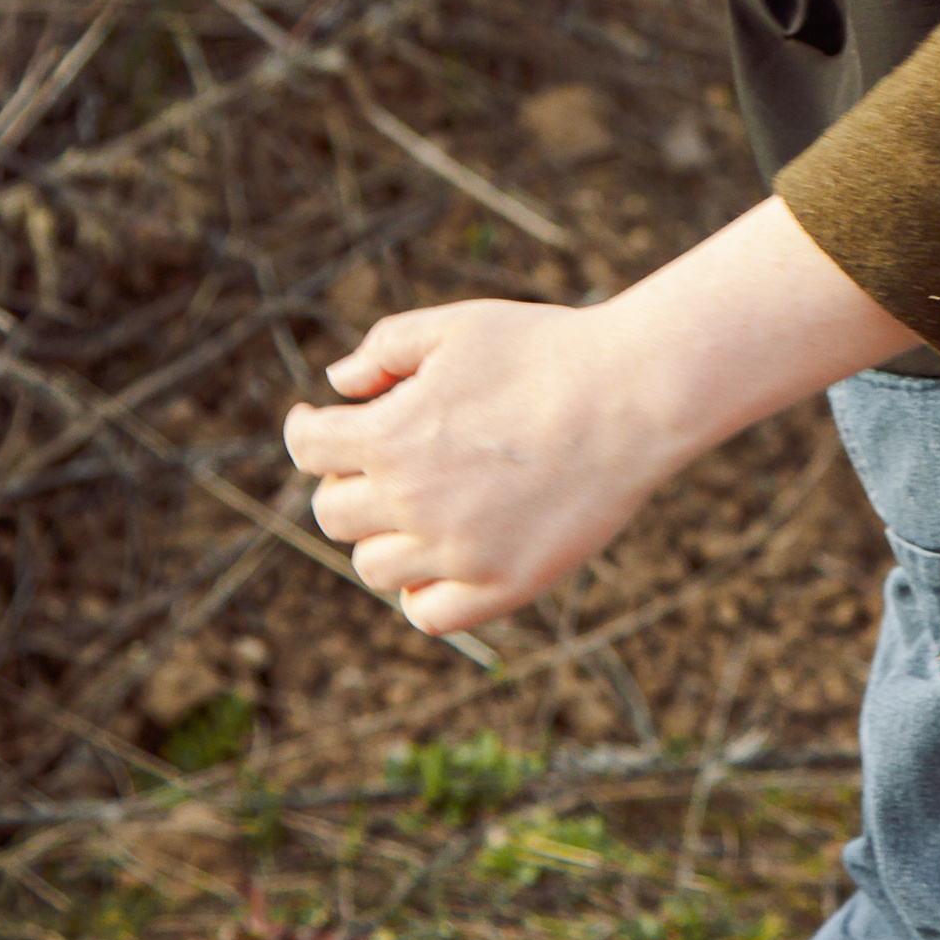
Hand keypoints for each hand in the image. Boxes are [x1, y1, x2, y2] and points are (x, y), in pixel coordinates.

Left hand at [288, 295, 680, 632]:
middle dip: (345, 483)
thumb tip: (338, 384)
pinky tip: (442, 555)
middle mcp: (412, 501)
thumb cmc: (546, 350)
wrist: (633, 394)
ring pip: (373, 568)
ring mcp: (457, 552)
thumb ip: (385, 348)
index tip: (318, 423)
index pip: (307, 450)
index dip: (307, 430)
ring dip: (382, 537)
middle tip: (381, 463)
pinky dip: (422, 590)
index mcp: (391, 435)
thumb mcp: (456, 326)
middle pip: (332, 514)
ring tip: (418, 507)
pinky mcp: (503, 586)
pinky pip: (428, 613)